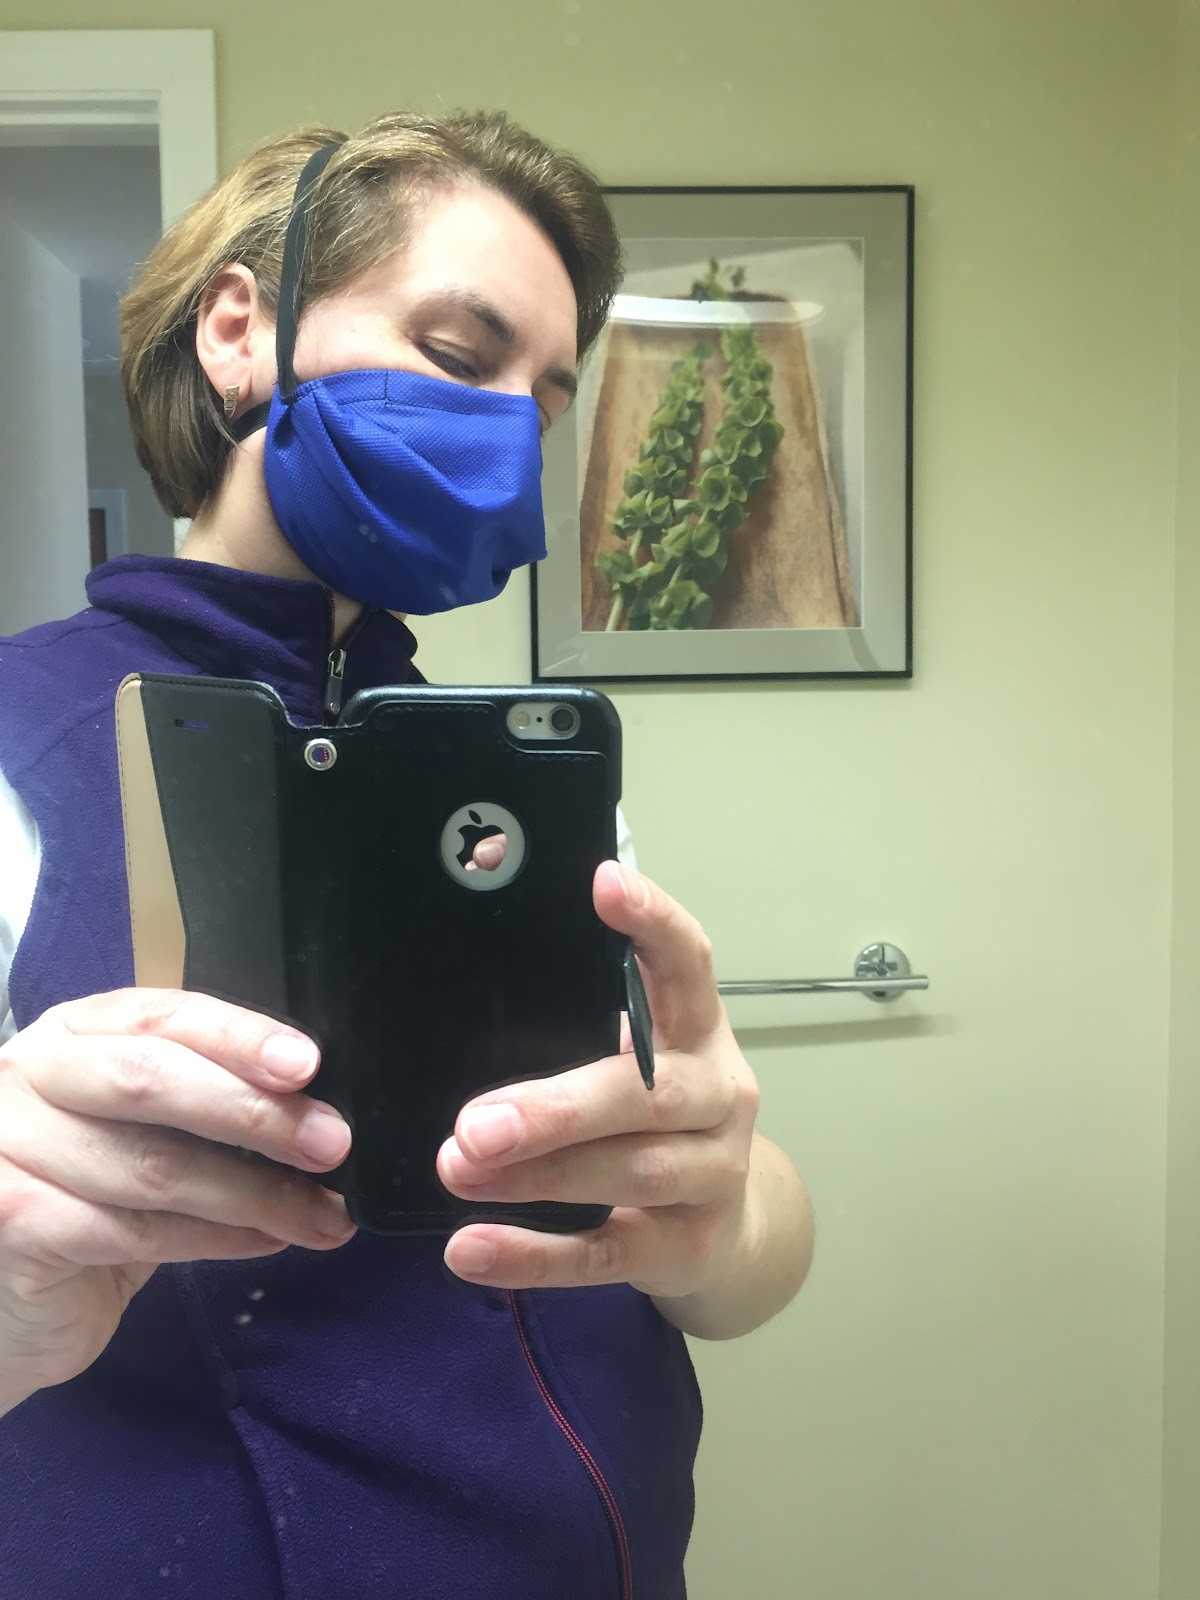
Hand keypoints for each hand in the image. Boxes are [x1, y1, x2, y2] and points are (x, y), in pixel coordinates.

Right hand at [0, 989, 353, 1409]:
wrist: (1, 1300)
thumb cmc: (81, 1198)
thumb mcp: (132, 1131)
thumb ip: (195, 1100)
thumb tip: (314, 1104)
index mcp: (70, 1034)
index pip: (160, 1016)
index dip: (238, 1036)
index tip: (306, 1064)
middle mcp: (28, 1076)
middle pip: (152, 1081)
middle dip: (254, 1112)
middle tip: (331, 1142)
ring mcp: (9, 1149)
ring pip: (155, 1167)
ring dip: (257, 1194)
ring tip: (323, 1214)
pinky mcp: (11, 1222)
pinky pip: (137, 1231)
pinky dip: (218, 1238)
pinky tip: (268, 1241)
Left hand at [438, 861, 760, 1301]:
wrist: (729, 1232)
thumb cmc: (648, 1118)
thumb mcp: (630, 1055)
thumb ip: (570, 1011)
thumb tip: (465, 934)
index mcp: (698, 1030)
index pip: (688, 963)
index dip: (653, 922)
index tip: (603, 882)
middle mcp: (718, 1096)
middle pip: (648, 1094)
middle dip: (558, 1110)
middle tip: (473, 1124)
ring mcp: (713, 1176)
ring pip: (630, 1172)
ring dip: (538, 1177)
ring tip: (457, 1170)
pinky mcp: (687, 1249)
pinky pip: (607, 1255)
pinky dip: (535, 1256)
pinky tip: (467, 1250)